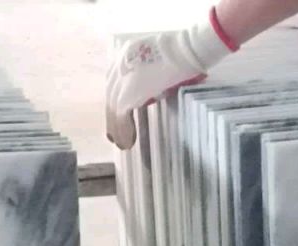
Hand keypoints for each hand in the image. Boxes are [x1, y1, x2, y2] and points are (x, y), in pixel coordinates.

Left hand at [105, 9, 236, 149]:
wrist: (186, 50)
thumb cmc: (184, 55)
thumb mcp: (161, 61)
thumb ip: (151, 74)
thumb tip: (154, 91)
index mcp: (127, 54)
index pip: (114, 81)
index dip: (115, 100)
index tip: (118, 113)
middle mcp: (119, 65)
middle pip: (110, 96)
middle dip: (112, 116)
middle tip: (115, 134)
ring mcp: (121, 79)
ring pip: (113, 109)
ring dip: (117, 128)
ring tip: (123, 143)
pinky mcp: (127, 95)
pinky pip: (120, 117)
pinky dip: (124, 131)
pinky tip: (128, 142)